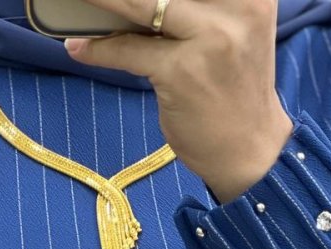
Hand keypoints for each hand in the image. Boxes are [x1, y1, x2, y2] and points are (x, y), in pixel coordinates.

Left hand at [63, 0, 293, 203]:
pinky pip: (129, 50)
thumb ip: (200, 9)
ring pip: (141, 5)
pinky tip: (79, 48)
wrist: (252, 151)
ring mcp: (209, 38)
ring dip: (102, 2)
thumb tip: (137, 3)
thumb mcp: (232, 34)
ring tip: (78, 0)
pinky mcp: (182, 72)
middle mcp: (235, 8)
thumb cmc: (234, 91)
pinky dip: (99, 49)